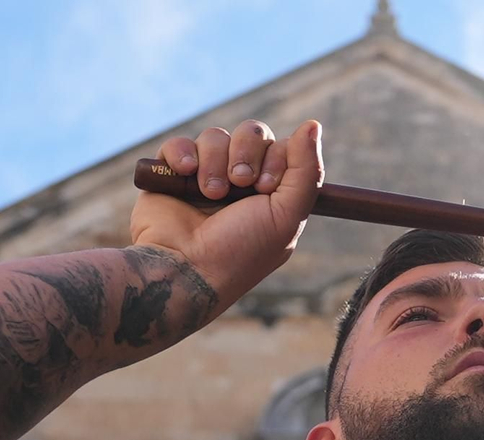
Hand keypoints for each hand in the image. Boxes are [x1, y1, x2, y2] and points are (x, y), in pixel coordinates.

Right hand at [131, 119, 323, 306]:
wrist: (185, 270)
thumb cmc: (239, 251)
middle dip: (246, 153)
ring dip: (215, 162)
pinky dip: (183, 154)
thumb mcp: (286, 216)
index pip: (280, 148)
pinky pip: (179, 144)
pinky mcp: (170, 176)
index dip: (275, 158)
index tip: (264, 188)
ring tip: (210, 194)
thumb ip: (306, 171)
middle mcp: (238, 183)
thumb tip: (312, 125)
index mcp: (268, 194)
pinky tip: (185, 174)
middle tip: (239, 183)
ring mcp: (204, 177)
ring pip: (215, 136)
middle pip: (251, 133)